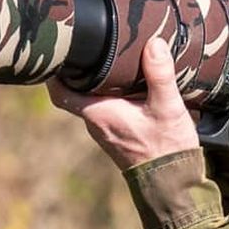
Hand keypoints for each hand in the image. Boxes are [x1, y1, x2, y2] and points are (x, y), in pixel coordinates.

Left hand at [47, 38, 198, 169]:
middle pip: (74, 93)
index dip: (54, 72)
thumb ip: (160, 75)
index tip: (60, 51)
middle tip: (84, 46)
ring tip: (104, 59)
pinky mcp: (117, 136)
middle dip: (77, 71)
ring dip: (94, 83)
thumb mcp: (167, 107)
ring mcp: (105, 132)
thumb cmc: (167, 148)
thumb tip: (153, 44)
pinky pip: (104, 111)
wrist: (173, 184)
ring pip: (90, 102)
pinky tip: (123, 85)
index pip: (61, 92)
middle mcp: (96, 124)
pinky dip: (107, 96)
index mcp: (99, 114)